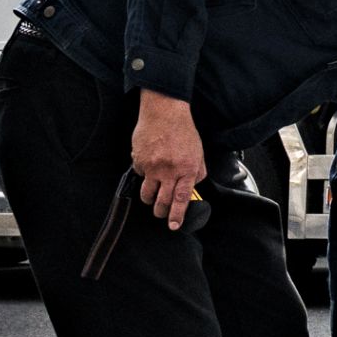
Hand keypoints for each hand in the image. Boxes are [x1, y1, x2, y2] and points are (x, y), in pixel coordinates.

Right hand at [130, 91, 205, 223]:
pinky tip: (149, 164)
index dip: (176, 215)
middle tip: (161, 214)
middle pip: (161, 201)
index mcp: (187, 169)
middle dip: (161, 212)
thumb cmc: (183, 130)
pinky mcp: (138, 161)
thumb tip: (192, 188)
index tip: (173, 225)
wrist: (164, 112)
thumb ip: (197, 172)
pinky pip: (140, 175)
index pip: (181, 198)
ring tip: (153, 197)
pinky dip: (144, 175)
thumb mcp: (198, 152)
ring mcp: (152, 166)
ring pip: (147, 194)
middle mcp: (169, 170)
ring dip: (150, 199)